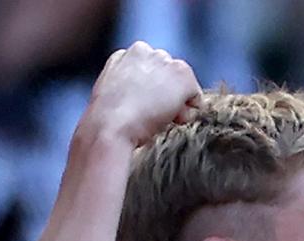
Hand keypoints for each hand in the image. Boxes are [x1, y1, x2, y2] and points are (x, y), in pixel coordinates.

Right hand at [81, 41, 201, 147]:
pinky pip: (196, 98)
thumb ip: (128, 83)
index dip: (152, 93)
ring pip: (183, 86)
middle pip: (169, 76)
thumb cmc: (107, 120)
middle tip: (152, 114)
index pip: (152, 71)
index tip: (143, 108)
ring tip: (159, 118)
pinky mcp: (182, 75)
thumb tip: (143, 94)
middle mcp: (148, 51)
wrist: (112, 126)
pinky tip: (171, 120)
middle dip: (166, 94)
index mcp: (128, 54)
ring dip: (177, 104)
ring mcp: (166, 62)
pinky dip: (189, 113)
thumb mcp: (112, 92)